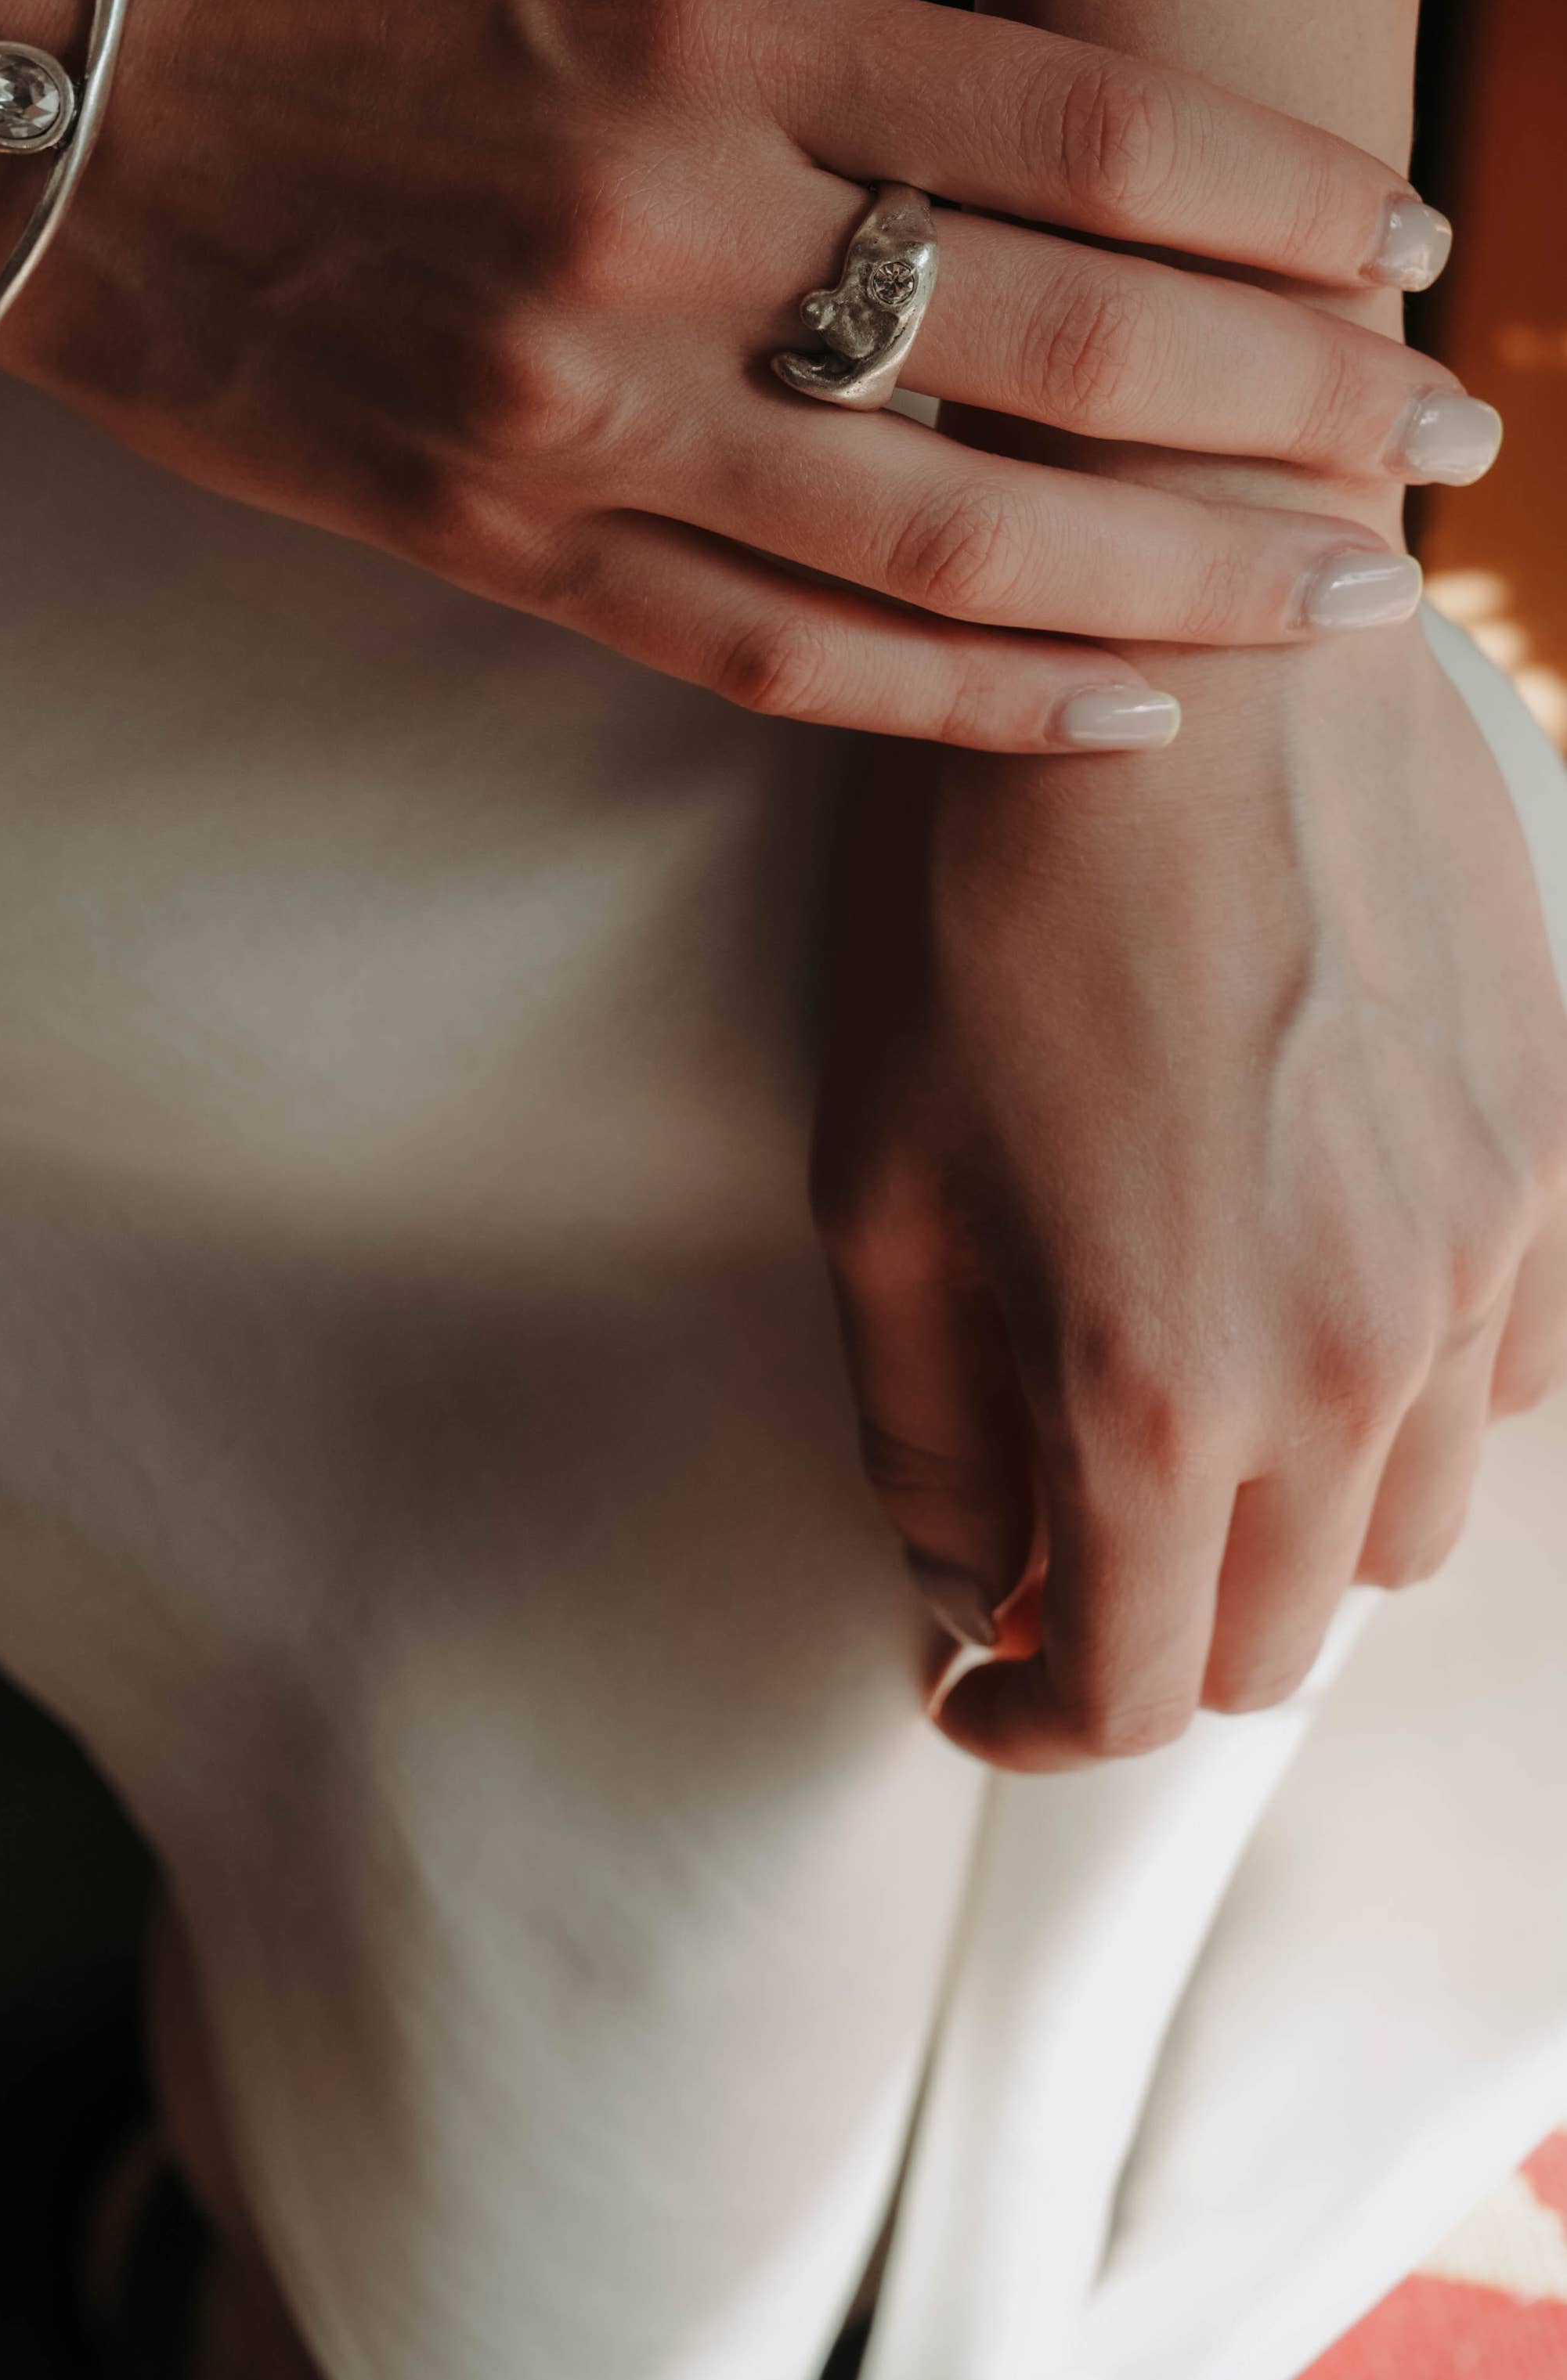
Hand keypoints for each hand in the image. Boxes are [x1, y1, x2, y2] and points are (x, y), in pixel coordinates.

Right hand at [0, 0, 1489, 750]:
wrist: (66, 126)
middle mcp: (661, 228)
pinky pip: (778, 653)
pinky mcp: (507, 543)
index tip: (1411, 253)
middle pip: (1054, 345)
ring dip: (1176, 582)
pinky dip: (963, 701)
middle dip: (1285, 406)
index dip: (1276, 199)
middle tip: (1438, 454)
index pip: (1074, 124)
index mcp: (704, 32)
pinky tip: (1119, 712)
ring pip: (943, 538)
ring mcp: (580, 412)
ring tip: (1343, 607)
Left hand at [813, 622, 1566, 1764]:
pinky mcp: (1548, 1158)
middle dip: (1155, 1634)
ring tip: (1188, 1431)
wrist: (1190, 655)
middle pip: (1277, 1637)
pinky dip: (1417, 1403)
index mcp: (1161, 1392)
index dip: (1035, 1724)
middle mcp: (1353, 1363)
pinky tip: (1318, 1313)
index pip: (1132, 1691)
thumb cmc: (983, 897)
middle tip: (1056, 1558)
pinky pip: (1518, 1372)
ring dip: (1289, 1529)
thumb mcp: (880, 1174)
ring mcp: (1477, 1263)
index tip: (974, 1690)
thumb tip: (961, 1583)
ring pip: (1412, 1522)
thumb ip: (926, 1426)